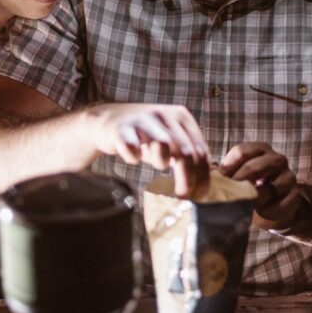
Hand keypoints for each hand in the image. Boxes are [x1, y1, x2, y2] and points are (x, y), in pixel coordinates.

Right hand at [87, 103, 210, 197]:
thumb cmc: (144, 136)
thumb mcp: (170, 140)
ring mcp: (142, 119)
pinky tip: (133, 159)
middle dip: (187, 178)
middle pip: (185, 151)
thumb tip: (202, 188)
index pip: (200, 150)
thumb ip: (186, 155)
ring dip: (162, 162)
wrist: (109, 120)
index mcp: (182, 117)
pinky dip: (133, 157)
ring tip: (158, 166)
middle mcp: (164, 115)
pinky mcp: (121, 128)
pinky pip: (131, 146)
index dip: (202, 176)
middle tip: (184, 197)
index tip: (200, 196)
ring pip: (163, 144)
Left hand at [218, 142, 300, 229]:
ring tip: (248, 204)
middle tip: (230, 195)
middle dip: (240, 183)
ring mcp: (289, 177)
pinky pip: (282, 204)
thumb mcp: (237, 176)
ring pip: (272, 187)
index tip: (220, 180)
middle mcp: (277, 159)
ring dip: (257, 199)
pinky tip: (262, 212)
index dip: (228, 167)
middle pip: (255, 166)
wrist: (274, 205)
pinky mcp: (295, 195)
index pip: (242, 151)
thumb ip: (224, 172)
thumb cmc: (250, 186)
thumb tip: (207, 173)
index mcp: (260, 149)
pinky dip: (270, 211)